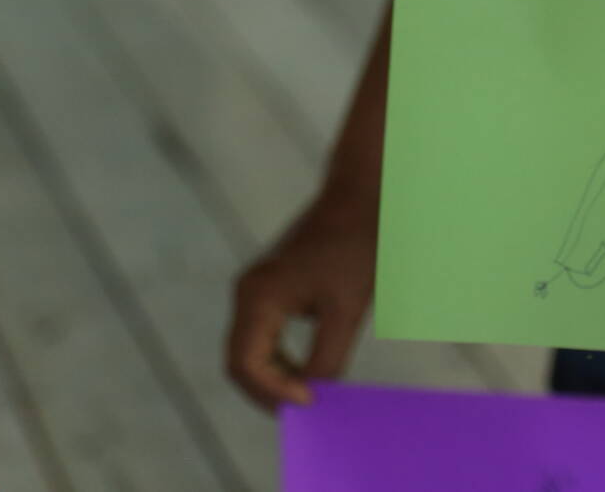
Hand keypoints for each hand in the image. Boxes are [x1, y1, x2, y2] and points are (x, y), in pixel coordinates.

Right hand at [225, 194, 378, 409]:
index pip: (245, 365)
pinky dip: (280, 360)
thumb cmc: (358, 245)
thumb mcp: (347, 309)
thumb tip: (314, 396)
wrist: (363, 194)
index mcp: (258, 296)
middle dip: (270, 391)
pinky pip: (263, 336)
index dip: (273, 392)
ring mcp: (255, 289)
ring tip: (309, 396)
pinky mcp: (270, 287)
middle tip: (306, 410)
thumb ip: (327, 357)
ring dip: (275, 377)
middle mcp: (247, 293)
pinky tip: (308, 371)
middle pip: (241, 362)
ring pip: (251, 351)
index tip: (309, 403)